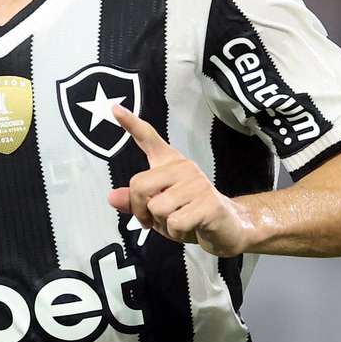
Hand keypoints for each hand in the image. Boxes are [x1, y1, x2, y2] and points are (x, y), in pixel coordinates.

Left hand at [107, 104, 252, 256]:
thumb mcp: (157, 211)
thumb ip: (135, 202)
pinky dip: (176, 232)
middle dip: (140, 210)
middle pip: (140, 186)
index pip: (148, 138)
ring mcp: (197, 183)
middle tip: (152, 221)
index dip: (131, 124)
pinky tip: (190, 227)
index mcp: (169, 164)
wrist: (228, 228)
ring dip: (162, 224)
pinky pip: (174, 222)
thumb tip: (112, 197)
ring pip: (157, 207)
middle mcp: (183, 167)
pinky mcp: (208, 203)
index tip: (114, 108)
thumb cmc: (190, 216)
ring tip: (179, 221)